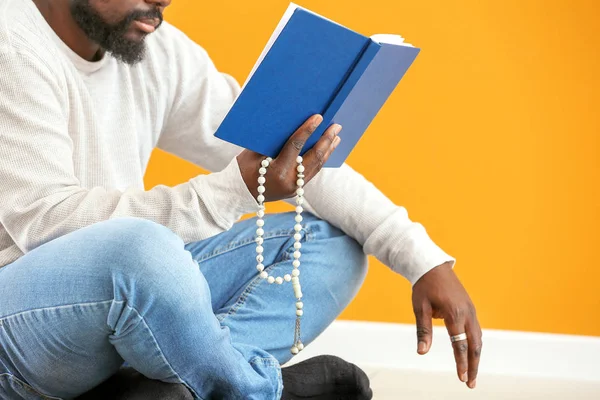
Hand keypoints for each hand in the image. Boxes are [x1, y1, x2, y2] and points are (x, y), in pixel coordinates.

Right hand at [237, 114, 341, 201]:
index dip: (308, 130)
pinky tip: (326, 150)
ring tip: (336, 136)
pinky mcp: (297, 191)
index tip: (318, 117)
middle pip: (313, 158)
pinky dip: (320, 160)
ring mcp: (295, 189)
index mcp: (277, 171)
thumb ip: (274, 141)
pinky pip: (312, 173)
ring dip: (327, 150)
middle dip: (326, 140)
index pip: (296, 146)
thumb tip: (293, 124)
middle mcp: (289, 182)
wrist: (238, 193)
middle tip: (336, 126)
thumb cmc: (243, 168)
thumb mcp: (254, 152)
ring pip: (316, 167)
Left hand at [412, 262, 481, 388]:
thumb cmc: (424, 287)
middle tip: (470, 383)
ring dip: (476, 356)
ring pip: (478, 338)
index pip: (460, 345)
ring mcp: (470, 310)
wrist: (432, 266)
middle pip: (475, 345)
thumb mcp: (420, 308)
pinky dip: (475, 344)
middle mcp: (467, 313)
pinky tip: (471, 353)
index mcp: (454, 314)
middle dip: (474, 365)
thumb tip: (422, 352)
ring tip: (472, 373)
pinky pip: (476, 329)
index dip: (462, 363)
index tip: (462, 378)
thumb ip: (423, 330)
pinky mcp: (470, 308)